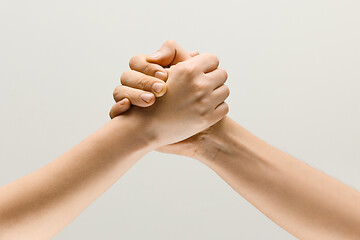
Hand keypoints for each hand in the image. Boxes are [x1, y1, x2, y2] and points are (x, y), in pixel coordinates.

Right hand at [109, 40, 197, 117]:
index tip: (165, 75)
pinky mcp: (124, 118)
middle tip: (161, 89)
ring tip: (150, 101)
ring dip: (134, 94)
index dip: (149, 67)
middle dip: (144, 81)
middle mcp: (134, 85)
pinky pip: (113, 112)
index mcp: (145, 73)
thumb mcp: (187, 78)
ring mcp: (127, 101)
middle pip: (126, 75)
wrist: (182, 126)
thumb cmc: (185, 98)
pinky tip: (128, 107)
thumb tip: (196, 54)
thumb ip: (187, 64)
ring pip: (119, 92)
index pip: (137, 62)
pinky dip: (118, 108)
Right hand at [111, 40, 228, 156]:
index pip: (213, 59)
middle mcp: (198, 85)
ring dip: (216, 93)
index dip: (207, 65)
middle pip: (222, 74)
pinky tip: (203, 109)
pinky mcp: (208, 118)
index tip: (200, 72)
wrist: (147, 125)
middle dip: (213, 78)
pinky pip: (224, 107)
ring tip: (202, 98)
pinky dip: (216, 108)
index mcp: (188, 70)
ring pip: (225, 90)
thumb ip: (180, 60)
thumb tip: (197, 54)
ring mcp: (205, 103)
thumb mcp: (164, 72)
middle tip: (202, 85)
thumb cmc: (155, 97)